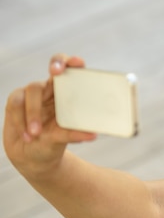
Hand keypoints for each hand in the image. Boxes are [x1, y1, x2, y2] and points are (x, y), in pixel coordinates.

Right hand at [3, 54, 96, 177]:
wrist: (33, 155)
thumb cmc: (53, 141)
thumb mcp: (65, 138)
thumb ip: (75, 133)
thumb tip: (93, 134)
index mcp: (69, 94)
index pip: (73, 71)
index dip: (73, 63)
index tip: (77, 62)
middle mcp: (52, 89)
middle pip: (55, 66)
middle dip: (57, 64)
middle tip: (57, 71)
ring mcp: (33, 93)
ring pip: (33, 89)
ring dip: (33, 113)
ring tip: (36, 134)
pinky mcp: (16, 102)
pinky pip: (16, 104)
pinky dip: (21, 121)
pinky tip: (27, 136)